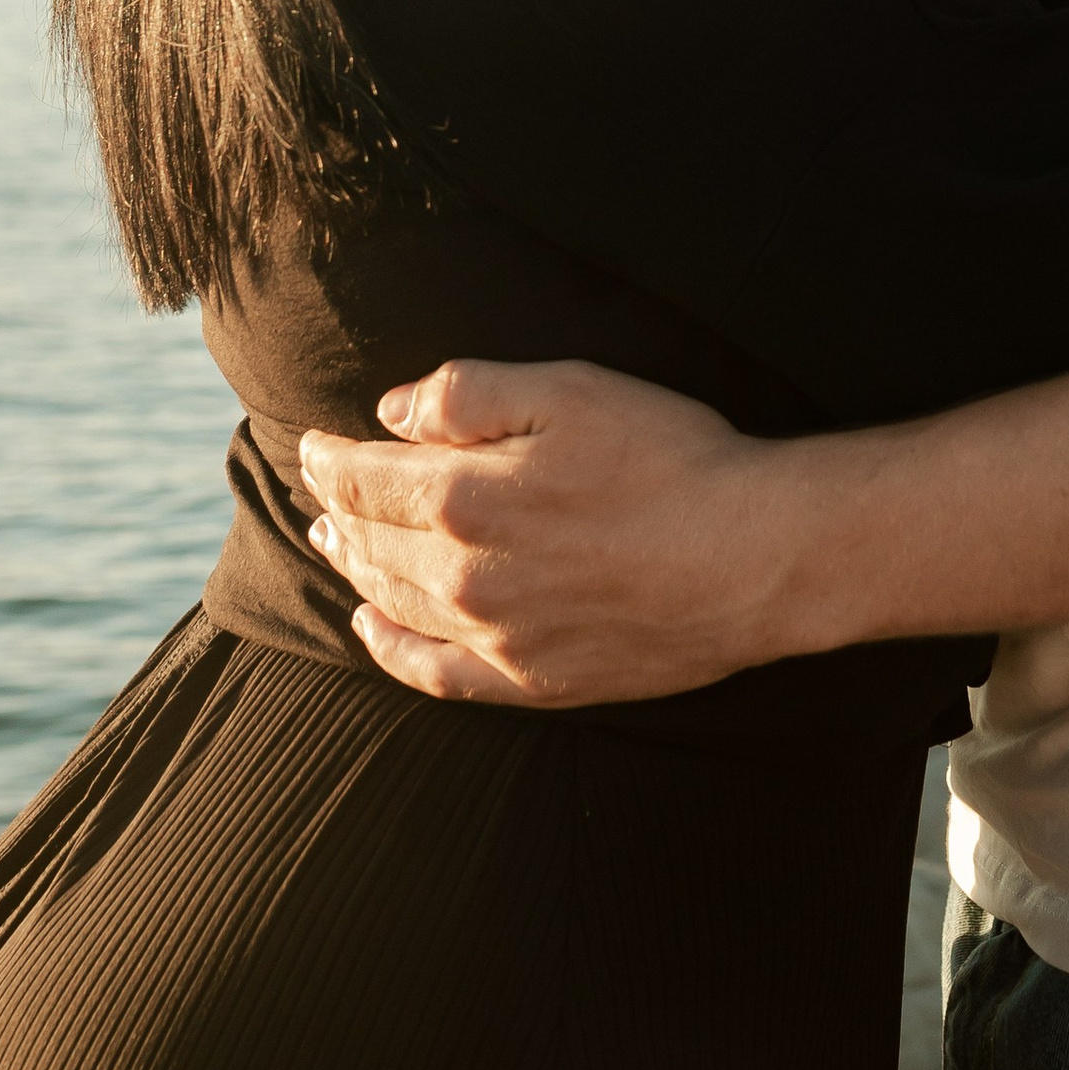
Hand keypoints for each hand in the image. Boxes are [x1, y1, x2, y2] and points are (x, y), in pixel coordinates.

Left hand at [298, 367, 811, 706]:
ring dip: (356, 569)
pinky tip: (373, 628)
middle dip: (337, 511)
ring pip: (394, 601)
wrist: (755, 557)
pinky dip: (391, 649)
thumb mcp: (570, 390)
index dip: (329, 460)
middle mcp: (464, 575)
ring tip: (336, 545)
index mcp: (464, 497)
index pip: (363, 479)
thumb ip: (467, 392)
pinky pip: (434, 674)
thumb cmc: (671, 459)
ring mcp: (496, 636)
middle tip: (320, 492)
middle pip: (371, 542)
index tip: (314, 443)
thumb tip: (389, 412)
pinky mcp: (533, 680)